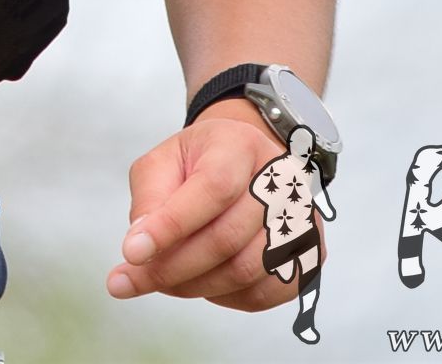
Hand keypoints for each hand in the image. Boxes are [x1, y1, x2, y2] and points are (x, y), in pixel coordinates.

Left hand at [106, 101, 302, 311]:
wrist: (243, 166)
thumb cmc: (197, 165)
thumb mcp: (162, 164)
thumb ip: (150, 199)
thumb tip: (140, 247)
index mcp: (241, 144)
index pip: (213, 188)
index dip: (171, 225)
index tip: (130, 252)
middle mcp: (283, 179)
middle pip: (227, 237)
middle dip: (173, 266)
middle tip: (131, 279)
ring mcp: (304, 218)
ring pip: (247, 270)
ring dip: (195, 285)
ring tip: (161, 280)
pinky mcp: (311, 253)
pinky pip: (266, 292)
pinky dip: (226, 296)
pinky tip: (201, 283)